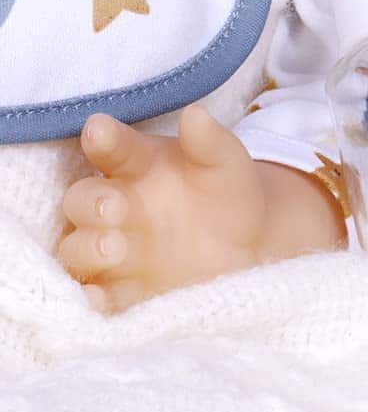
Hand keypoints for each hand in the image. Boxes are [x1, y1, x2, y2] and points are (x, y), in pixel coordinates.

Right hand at [56, 104, 271, 313]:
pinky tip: (96, 298)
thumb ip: (210, 141)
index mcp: (137, 164)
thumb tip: (195, 113)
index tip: (98, 129)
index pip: (113, 148)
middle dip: (90, 203)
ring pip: (76, 247)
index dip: (103, 139)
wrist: (248, 241)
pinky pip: (92, 294)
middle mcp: (114, 204)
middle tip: (115, 207)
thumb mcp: (227, 163)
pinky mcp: (118, 288)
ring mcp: (112, 247)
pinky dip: (87, 298)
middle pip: (81, 200)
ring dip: (87, 248)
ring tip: (115, 248)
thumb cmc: (228, 191)